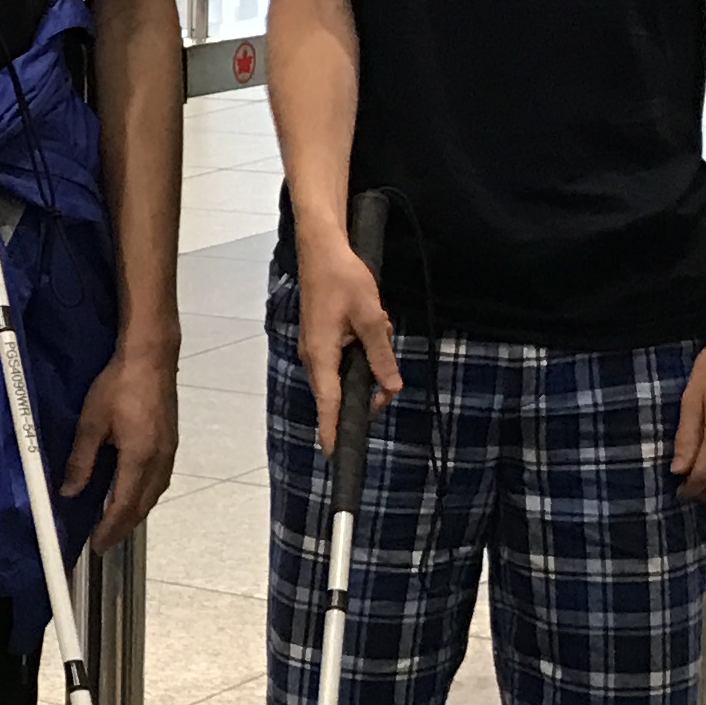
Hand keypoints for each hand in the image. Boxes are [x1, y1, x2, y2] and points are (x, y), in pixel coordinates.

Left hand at [65, 342, 178, 555]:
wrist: (151, 357)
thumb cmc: (118, 386)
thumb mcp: (91, 423)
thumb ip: (81, 461)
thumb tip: (69, 491)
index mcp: (140, 458)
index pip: (125, 506)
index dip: (111, 528)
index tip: (98, 545)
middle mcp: (160, 459)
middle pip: (144, 505)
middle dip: (125, 526)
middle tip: (105, 540)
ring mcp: (169, 450)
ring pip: (155, 493)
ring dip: (137, 511)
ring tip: (117, 522)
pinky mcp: (171, 440)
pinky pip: (159, 479)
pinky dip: (146, 493)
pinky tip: (134, 491)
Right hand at [293, 234, 400, 461]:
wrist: (323, 250)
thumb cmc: (344, 279)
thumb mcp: (370, 318)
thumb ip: (381, 355)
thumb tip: (391, 387)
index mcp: (322, 355)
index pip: (328, 402)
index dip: (333, 429)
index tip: (335, 455)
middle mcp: (314, 357)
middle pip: (338, 393)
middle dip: (365, 394)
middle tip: (389, 385)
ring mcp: (316, 349)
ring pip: (344, 375)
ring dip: (366, 368)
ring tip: (378, 332)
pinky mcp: (322, 339)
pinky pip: (342, 359)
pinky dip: (360, 354)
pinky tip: (371, 328)